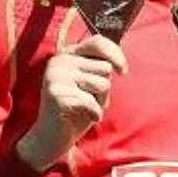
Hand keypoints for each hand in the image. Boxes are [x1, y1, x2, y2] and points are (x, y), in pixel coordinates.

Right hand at [16, 35, 128, 170]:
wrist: (54, 135)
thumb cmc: (79, 107)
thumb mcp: (92, 83)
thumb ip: (100, 68)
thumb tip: (119, 63)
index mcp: (68, 54)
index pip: (98, 42)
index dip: (116, 55)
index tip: (123, 72)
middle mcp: (59, 61)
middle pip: (105, 68)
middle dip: (104, 88)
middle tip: (87, 98)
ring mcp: (55, 76)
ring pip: (102, 84)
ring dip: (99, 100)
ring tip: (83, 106)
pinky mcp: (55, 93)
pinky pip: (92, 102)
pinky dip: (93, 113)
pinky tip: (81, 116)